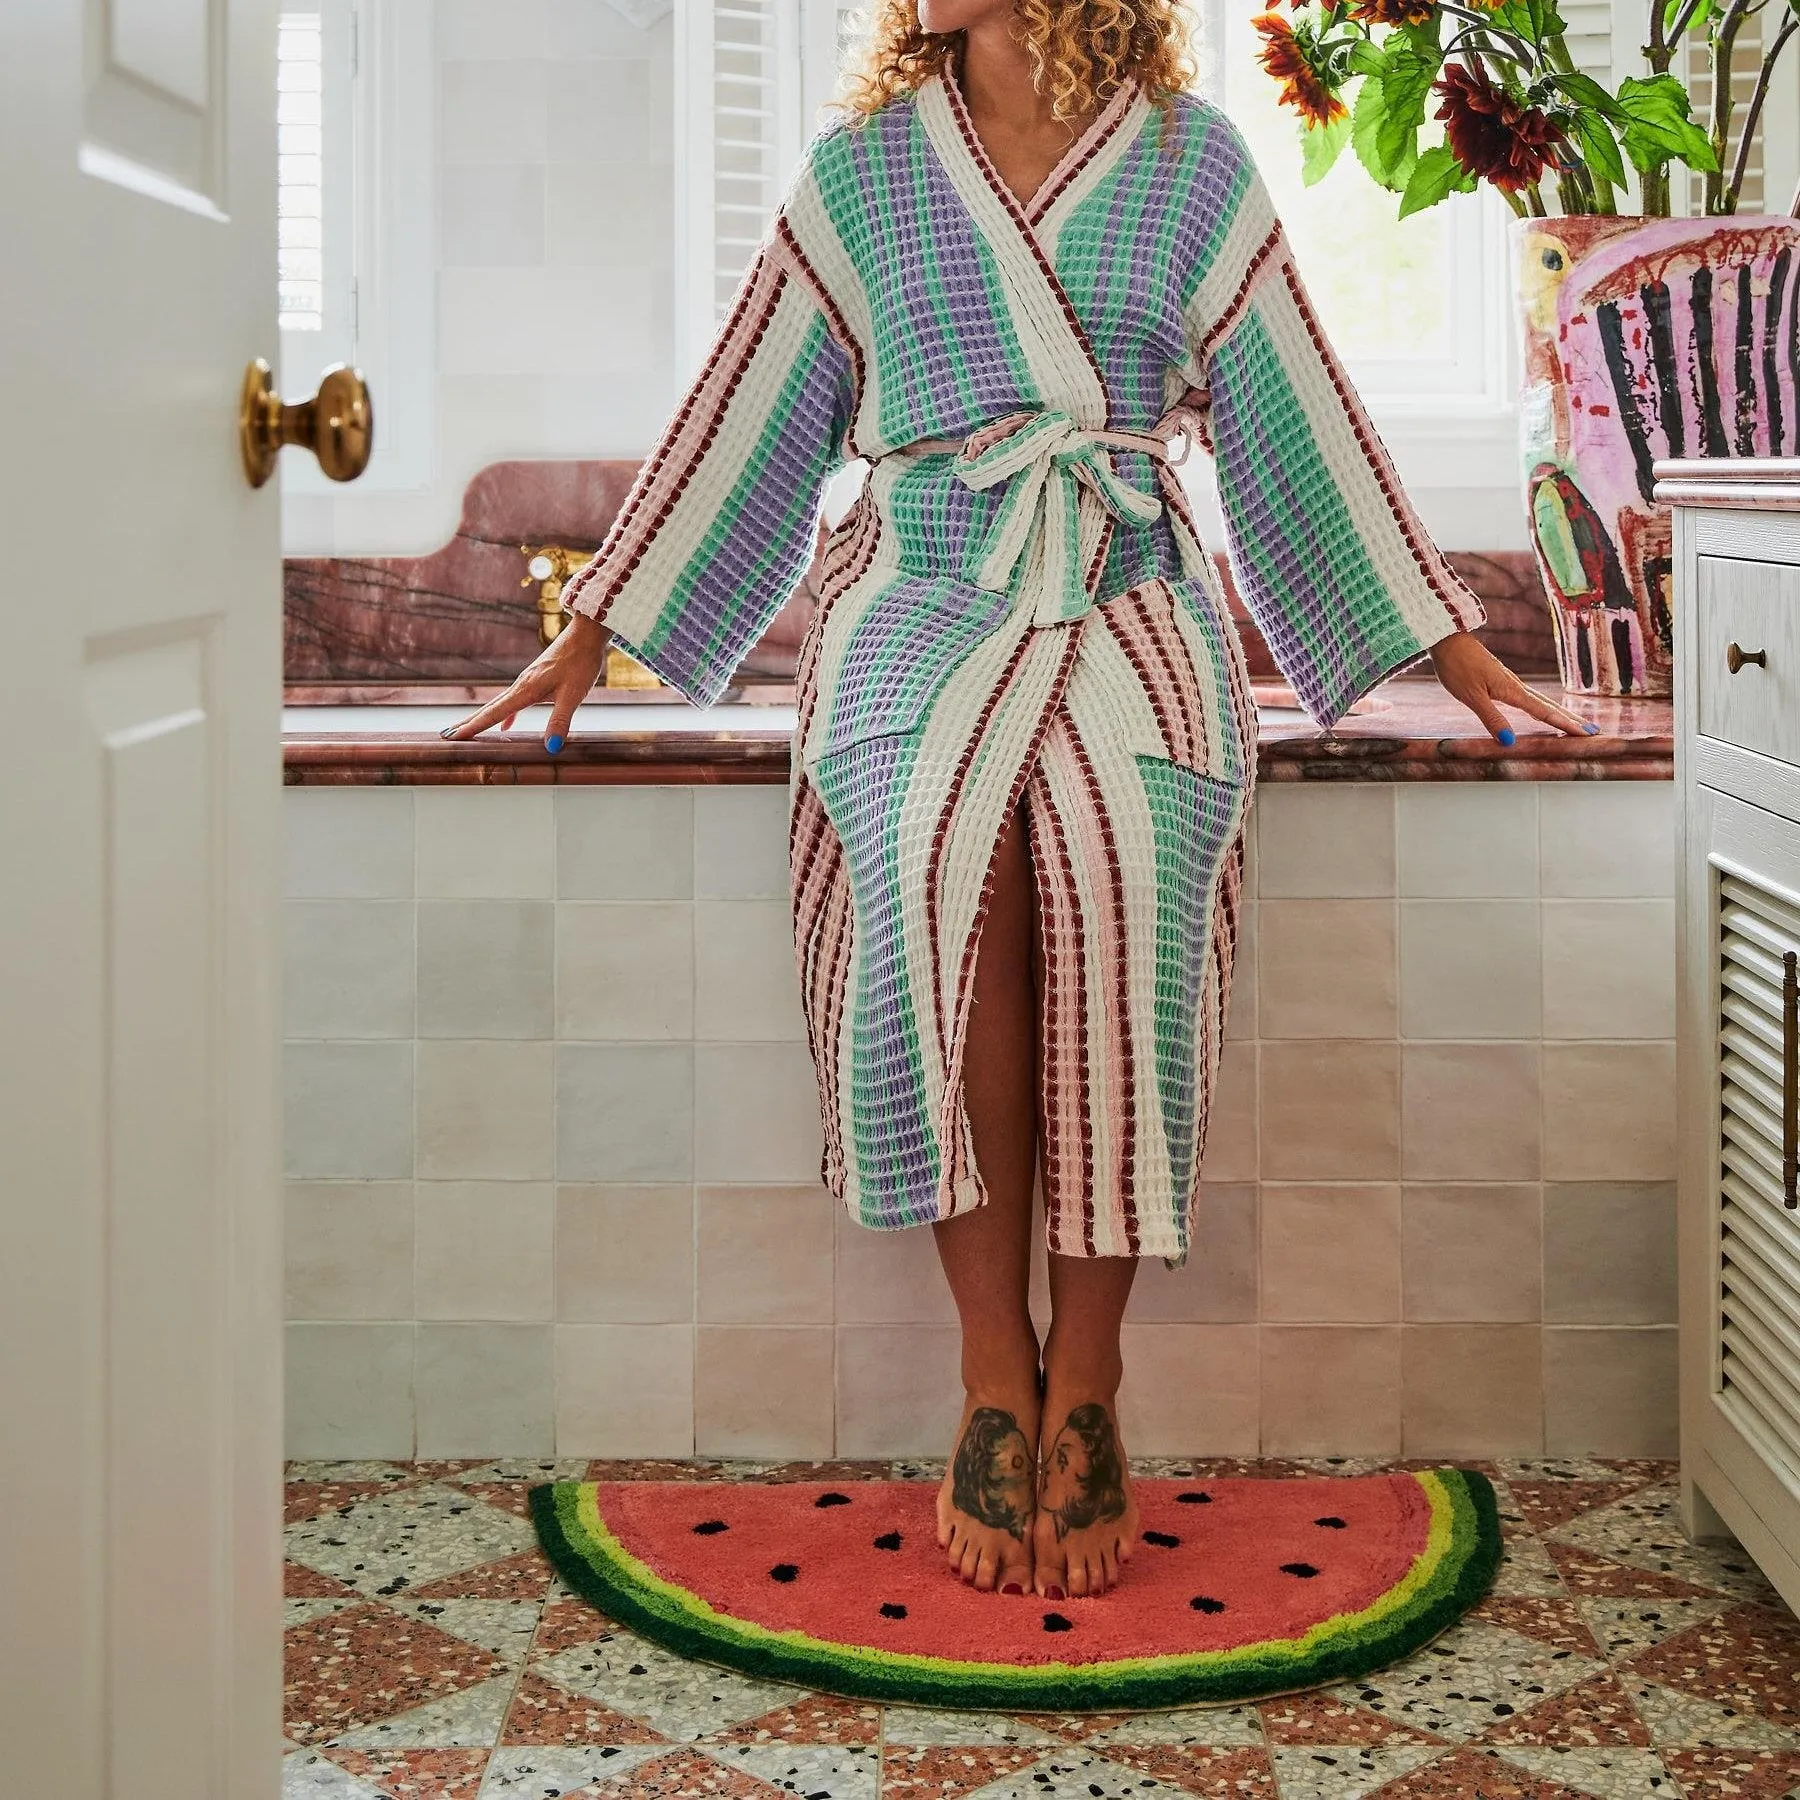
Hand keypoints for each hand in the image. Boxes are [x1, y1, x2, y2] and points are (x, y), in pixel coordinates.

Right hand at [441, 612, 611, 752]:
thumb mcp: (574, 694)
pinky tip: (506, 727)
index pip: (494, 714)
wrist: (586, 634)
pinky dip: (505, 715)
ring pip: (499, 705)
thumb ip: (560, 721)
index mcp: (526, 690)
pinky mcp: (536, 679)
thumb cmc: (581, 662)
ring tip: (466, 731)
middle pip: (489, 709)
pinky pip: (514, 701)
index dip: (474, 727)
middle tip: (445, 736)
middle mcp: (521, 685)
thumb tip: (550, 747)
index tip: (453, 737)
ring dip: (482, 719)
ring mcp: (527, 681)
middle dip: (468, 723)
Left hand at [1428, 632, 1598, 744]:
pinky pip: (1529, 696)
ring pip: (1541, 700)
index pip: (1543, 712)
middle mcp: (1516, 685)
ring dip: (1560, 712)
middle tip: (1593, 730)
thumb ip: (1491, 718)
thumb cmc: (1457, 667)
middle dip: (1570, 719)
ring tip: (1575, 722)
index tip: (1585, 734)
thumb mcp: (1472, 697)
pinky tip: (1541, 709)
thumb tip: (1510, 741)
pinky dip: (1543, 705)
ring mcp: (1510, 681)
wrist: (1448, 641)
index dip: (1564, 725)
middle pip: (1549, 706)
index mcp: (1512, 691)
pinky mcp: (1501, 679)